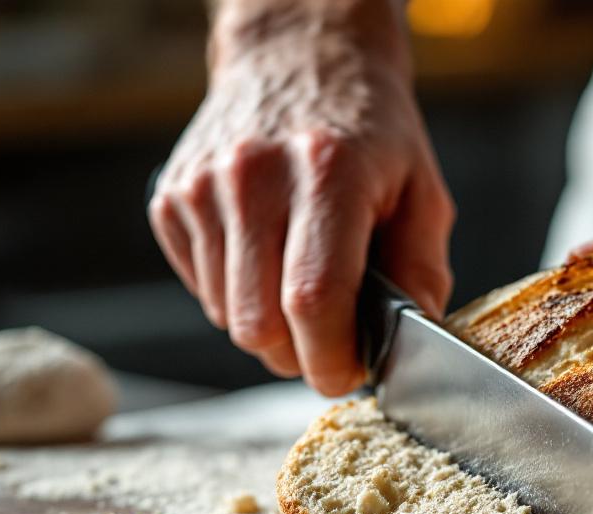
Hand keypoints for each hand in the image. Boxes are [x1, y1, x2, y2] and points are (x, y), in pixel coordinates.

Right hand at [148, 4, 453, 395]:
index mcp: (327, 172)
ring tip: (301, 283)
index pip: (314, 298)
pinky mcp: (170, 199)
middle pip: (260, 324)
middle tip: (333, 341)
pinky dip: (238, 296)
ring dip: (270, 326)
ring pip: (227, 317)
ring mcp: (202, 187)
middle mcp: (253, 176)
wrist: (298, 60)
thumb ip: (422, 270)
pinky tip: (267, 256)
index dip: (331, 357)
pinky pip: (202, 290)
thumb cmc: (369, 132)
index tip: (349, 374)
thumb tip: (411, 345)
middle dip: (301, 355)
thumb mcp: (421, 190)